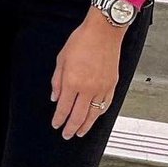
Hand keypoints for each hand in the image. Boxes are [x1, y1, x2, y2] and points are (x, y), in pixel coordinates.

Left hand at [50, 7, 124, 139]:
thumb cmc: (82, 40)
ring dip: (86, 126)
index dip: (59, 119)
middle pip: (78, 116)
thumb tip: (55, 97)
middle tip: (67, 135)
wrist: (104, 31)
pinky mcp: (112, 85)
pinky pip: (105, 105)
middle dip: (71, 128)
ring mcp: (102, 88)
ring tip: (80, 132)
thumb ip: (57, 80)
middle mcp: (88, 88)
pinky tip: (95, 117)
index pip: (64, 108)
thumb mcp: (61, 58)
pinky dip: (99, 114)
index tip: (56, 124)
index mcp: (72, 82)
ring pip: (93, 114)